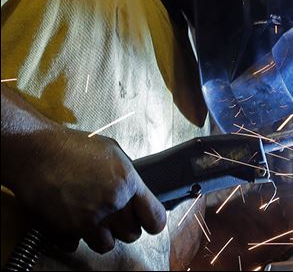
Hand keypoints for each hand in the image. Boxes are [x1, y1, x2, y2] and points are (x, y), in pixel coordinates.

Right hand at [10, 125, 166, 253]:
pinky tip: (72, 220)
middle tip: (117, 216)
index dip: (153, 221)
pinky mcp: (63, 231)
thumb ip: (128, 175)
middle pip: (131, 235)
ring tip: (94, 219)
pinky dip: (75, 237)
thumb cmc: (72, 147)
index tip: (149, 220)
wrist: (36, 153)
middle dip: (126, 227)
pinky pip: (76, 245)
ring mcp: (86, 221)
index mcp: (127, 184)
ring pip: (106, 245)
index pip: (155, 218)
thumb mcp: (112, 152)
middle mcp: (110, 205)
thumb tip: (136, 190)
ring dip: (102, 235)